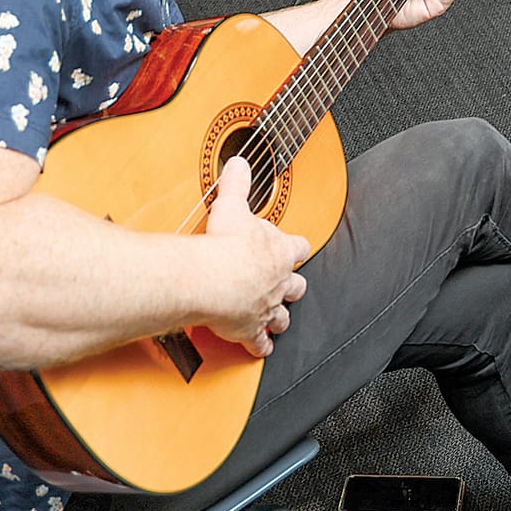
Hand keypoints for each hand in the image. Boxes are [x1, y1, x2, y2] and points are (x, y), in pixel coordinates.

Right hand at [202, 156, 311, 356]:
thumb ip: (237, 182)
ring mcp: (266, 307)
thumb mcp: (232, 204)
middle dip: (293, 286)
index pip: (299, 248)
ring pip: (282, 317)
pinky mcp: (250, 330)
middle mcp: (279, 282)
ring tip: (277, 319)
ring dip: (279, 317)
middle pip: (296, 286)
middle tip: (286, 285)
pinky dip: (260, 346)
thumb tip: (239, 161)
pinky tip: (261, 349)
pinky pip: (259, 343)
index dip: (296, 248)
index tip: (294, 248)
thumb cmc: (224, 244)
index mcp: (280, 251)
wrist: (211, 278)